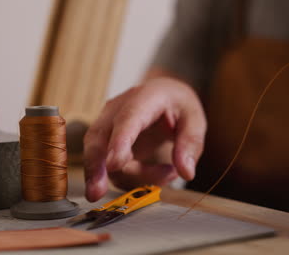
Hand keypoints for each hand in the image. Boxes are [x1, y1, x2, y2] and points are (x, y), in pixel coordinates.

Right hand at [83, 77, 206, 201]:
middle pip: (97, 140)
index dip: (118, 143)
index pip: (127, 120)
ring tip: (168, 173)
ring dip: (131, 177)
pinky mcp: (105, 144)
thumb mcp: (194, 118)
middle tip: (96, 194)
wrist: (161, 95)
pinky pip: (110, 169)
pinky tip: (158, 173)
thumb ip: (190, 143)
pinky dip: (132, 178)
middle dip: (94, 168)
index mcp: (143, 99)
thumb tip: (185, 172)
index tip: (114, 165)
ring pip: (101, 159)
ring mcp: (107, 128)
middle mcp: (117, 111)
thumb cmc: (176, 105)